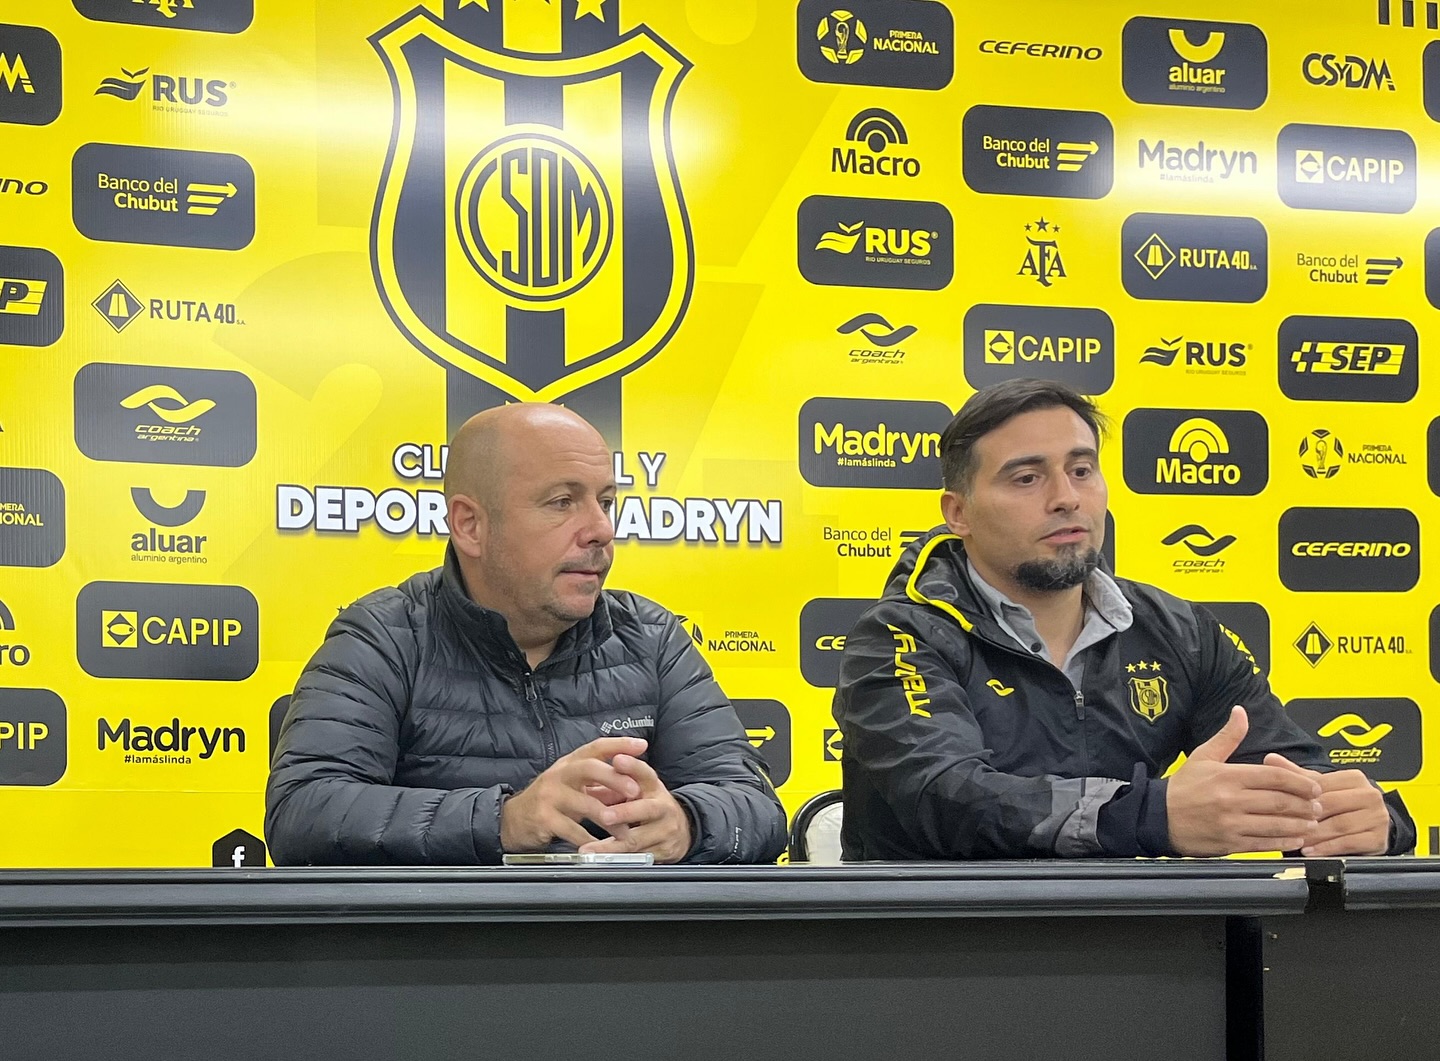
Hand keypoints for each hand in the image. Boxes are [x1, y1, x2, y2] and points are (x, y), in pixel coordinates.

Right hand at [500, 737, 646, 851]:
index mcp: (569, 763)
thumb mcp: (573, 785)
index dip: (619, 744)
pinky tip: (601, 847)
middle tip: (636, 791)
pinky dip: (589, 840)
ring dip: (608, 818)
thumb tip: (634, 781)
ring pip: (584, 803)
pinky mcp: (543, 818)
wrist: (514, 820)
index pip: (596, 747)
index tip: (641, 745)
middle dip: (615, 778)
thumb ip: (599, 782)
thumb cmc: (551, 801)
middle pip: (588, 768)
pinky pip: (571, 829)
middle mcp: (559, 774)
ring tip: (625, 831)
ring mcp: (549, 795)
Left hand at [579, 753, 692, 864]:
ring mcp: (665, 831)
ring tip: (590, 849)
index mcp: (654, 787)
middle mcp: (662, 807)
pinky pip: (637, 857)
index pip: (644, 772)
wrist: (684, 829)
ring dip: (612, 846)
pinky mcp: (663, 851)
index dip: (632, 766)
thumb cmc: (652, 804)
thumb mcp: (642, 787)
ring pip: (637, 840)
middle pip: (645, 810)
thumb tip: (598, 767)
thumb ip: (621, 777)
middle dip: (623, 813)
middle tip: (604, 816)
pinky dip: (618, 860)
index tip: (617, 760)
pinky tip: (602, 861)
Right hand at [1167, 706, 1322, 856]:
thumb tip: (1241, 712)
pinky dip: (1284, 842)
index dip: (1299, 781)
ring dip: (1300, 824)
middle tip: (1319, 805)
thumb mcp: (1203, 756)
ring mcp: (1231, 824)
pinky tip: (1296, 839)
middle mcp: (1231, 800)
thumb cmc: (1183, 787)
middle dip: (1306, 804)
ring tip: (1313, 822)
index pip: (1274, 776)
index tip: (1314, 786)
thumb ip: (1228, 736)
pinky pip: (1264, 844)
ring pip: (1276, 824)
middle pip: (1280, 801)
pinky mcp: (1230, 844)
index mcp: (1228, 776)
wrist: (1157, 816)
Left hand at [1264, 756, 1390, 855]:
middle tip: (1288, 825)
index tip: (1282, 805)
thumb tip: (1271, 759)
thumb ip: (1297, 775)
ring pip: (1341, 825)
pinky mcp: (1378, 838)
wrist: (1369, 825)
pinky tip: (1312, 851)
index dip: (1301, 797)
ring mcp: (1377, 817)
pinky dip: (1328, 848)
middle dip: (1308, 817)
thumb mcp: (1321, 787)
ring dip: (1316, 835)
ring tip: (1297, 840)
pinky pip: (1351, 843)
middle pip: (1332, 805)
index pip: (1323, 786)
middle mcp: (1369, 795)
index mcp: (1354, 778)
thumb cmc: (1341, 804)